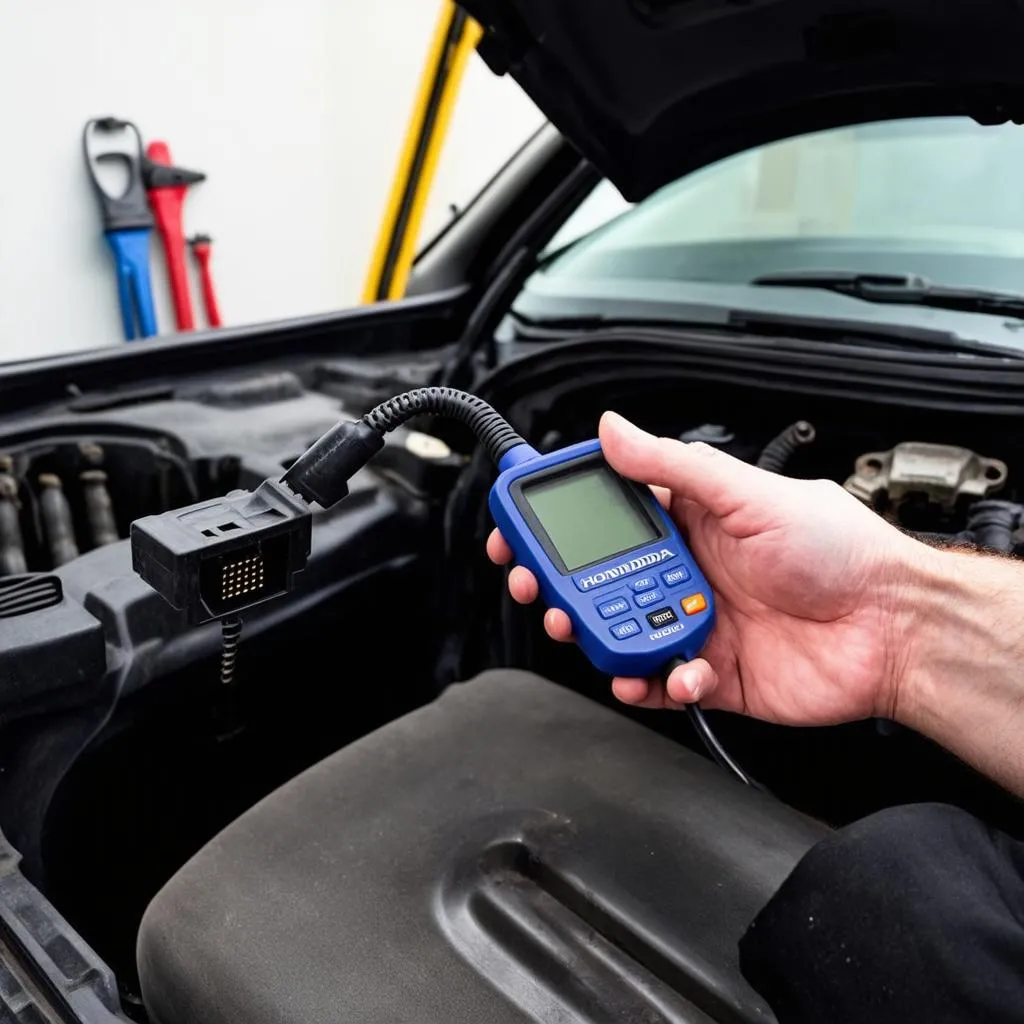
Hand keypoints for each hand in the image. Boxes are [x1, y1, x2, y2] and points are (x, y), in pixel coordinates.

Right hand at [487, 412, 927, 723]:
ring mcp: (695, 622)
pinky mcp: (712, 673)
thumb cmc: (838, 549)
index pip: (605, 515)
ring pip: (619, 633)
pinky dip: (652, 685)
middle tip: (535, 588)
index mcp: (688, 522)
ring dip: (596, 636)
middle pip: (598, 579)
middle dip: (557, 585)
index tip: (517, 525)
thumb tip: (614, 429)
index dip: (556, 521)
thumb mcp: (747, 493)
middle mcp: (685, 571)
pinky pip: (661, 685)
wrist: (893, 627)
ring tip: (591, 631)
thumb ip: (674, 466)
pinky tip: (666, 673)